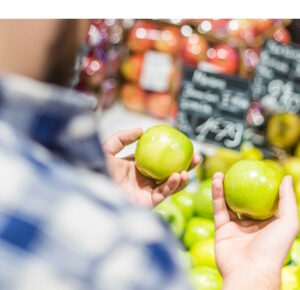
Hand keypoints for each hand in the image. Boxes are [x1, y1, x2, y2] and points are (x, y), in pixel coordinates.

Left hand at [103, 128, 199, 207]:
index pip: (159, 160)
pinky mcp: (147, 203)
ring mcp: (146, 192)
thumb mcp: (108, 149)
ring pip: (170, 185)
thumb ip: (122, 137)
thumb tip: (141, 130)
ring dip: (182, 178)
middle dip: (184, 166)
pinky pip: (163, 194)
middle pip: (169, 172)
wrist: (91, 188)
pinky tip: (177, 176)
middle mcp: (144, 180)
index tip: (184, 145)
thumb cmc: (95, 169)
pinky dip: (172, 185)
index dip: (172, 154)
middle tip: (196, 158)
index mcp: (137, 167)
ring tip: (188, 170)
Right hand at [212, 173, 298, 289]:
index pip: (263, 201)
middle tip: (235, 171)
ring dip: (223, 187)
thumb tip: (288, 177)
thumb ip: (288, 200)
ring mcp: (235, 227)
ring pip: (228, 202)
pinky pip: (218, 208)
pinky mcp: (221, 228)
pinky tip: (217, 181)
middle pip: (243, 200)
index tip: (254, 171)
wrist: (249, 271)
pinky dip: (216, 194)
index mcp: (268, 223)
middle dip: (238, 185)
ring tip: (220, 173)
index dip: (259, 186)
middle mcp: (251, 224)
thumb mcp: (288, 223)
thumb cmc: (273, 249)